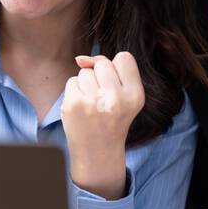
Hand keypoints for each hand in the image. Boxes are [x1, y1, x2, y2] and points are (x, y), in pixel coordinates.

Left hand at [64, 53, 144, 198]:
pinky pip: (72, 81)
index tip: (115, 86)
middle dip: (99, 76)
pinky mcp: (74, 104)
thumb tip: (80, 59)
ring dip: (85, 84)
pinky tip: (81, 107)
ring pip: (85, 72)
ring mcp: (94, 102)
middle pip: (102, 63)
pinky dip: (74, 91)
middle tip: (102, 99)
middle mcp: (117, 98)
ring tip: (92, 104)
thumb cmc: (111, 118)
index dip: (116, 68)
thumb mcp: (123, 96)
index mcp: (135, 95)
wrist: (97, 150)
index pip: (124, 58)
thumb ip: (110, 69)